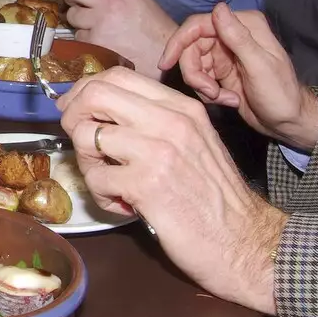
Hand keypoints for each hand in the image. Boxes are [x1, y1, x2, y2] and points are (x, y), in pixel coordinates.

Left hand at [59, 68, 286, 312]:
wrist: (244, 240)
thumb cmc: (214, 196)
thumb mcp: (192, 142)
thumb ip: (153, 122)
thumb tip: (99, 112)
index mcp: (180, 107)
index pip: (118, 75)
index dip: (84, 90)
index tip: (74, 111)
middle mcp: (170, 121)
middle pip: (95, 94)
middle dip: (73, 118)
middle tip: (81, 145)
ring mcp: (158, 150)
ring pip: (87, 136)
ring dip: (87, 165)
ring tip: (110, 184)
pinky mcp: (146, 184)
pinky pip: (96, 179)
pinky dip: (101, 197)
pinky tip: (125, 206)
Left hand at [64, 0, 176, 79]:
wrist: (167, 57)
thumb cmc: (155, 30)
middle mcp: (109, 0)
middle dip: (73, 0)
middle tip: (82, 9)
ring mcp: (100, 21)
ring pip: (72, 16)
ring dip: (80, 23)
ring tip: (96, 30)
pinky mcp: (95, 41)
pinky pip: (78, 37)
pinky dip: (86, 41)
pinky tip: (102, 44)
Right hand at [160, 4, 317, 148]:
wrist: (288, 122)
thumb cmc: (280, 95)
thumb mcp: (260, 66)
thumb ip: (238, 37)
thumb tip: (218, 7)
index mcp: (245, 25)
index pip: (199, 25)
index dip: (178, 42)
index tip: (165, 64)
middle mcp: (232, 34)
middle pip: (191, 46)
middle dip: (194, 72)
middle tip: (209, 92)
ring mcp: (225, 52)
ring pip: (192, 63)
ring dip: (203, 85)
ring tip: (223, 98)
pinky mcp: (220, 70)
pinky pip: (199, 77)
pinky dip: (208, 92)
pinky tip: (229, 100)